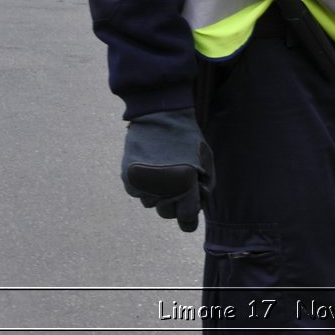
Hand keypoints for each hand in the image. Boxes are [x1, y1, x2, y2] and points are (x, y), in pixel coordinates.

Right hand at [121, 108, 211, 232]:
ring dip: (157, 193)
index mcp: (185, 183)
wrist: (160, 116)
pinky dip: (144, 185)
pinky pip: (138, 193)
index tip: (188, 213)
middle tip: (177, 183)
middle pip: (167, 214)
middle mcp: (162, 187)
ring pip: (151, 204)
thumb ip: (204, 190)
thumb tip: (193, 211)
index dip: (189, 217)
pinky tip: (150, 166)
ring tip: (163, 169)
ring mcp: (142, 183)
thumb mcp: (206, 163)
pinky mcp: (128, 179)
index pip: (187, 218)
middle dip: (174, 203)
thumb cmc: (188, 140)